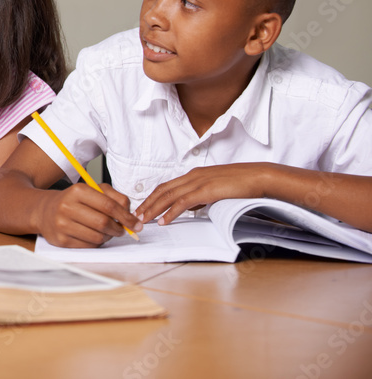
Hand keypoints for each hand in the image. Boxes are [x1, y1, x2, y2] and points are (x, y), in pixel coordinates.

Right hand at [35, 183, 141, 247]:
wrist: (44, 211)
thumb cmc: (74, 200)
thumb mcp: (93, 190)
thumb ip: (115, 198)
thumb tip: (132, 216)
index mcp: (77, 190)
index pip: (108, 205)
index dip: (126, 216)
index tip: (136, 224)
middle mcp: (67, 206)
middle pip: (103, 223)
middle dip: (118, 229)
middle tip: (122, 230)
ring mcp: (62, 224)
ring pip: (97, 237)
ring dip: (108, 237)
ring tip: (105, 231)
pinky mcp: (61, 240)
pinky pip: (89, 246)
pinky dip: (96, 243)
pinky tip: (93, 235)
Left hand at [135, 164, 270, 224]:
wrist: (258, 175)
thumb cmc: (241, 183)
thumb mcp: (215, 188)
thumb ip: (201, 195)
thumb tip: (191, 207)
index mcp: (193, 174)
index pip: (166, 186)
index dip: (152, 197)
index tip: (143, 208)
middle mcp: (192, 176)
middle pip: (162, 190)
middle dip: (147, 203)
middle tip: (136, 216)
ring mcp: (198, 182)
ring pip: (169, 196)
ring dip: (154, 209)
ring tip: (144, 220)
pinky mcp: (206, 190)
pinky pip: (183, 202)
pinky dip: (171, 212)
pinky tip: (164, 221)